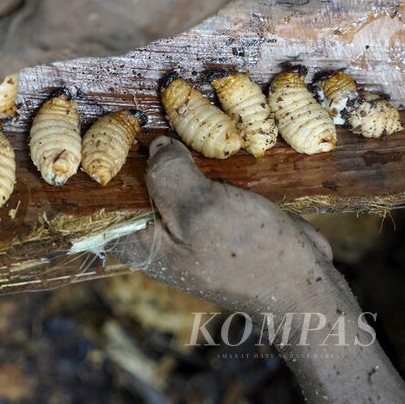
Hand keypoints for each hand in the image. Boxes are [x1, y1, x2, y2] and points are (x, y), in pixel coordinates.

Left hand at [118, 136, 404, 403]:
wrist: (302, 286)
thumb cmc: (248, 253)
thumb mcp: (200, 207)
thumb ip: (168, 174)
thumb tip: (156, 146)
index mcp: (139, 242)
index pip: (102, 199)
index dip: (104, 163)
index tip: (113, 127)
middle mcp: (155, 237)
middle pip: (136, 184)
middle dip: (147, 153)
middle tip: (155, 117)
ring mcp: (185, 230)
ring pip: (170, 180)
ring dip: (180, 156)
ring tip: (188, 124)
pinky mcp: (214, 222)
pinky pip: (199, 185)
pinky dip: (206, 168)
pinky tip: (213, 146)